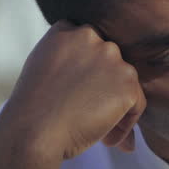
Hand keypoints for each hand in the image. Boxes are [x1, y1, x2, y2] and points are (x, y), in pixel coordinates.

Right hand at [0, 21, 145, 160]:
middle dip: (103, 86)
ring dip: (115, 104)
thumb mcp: (42, 66)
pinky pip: (137, 104)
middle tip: (86, 112)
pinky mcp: (127, 83)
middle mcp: (92, 37)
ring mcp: (112, 58)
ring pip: (125, 82)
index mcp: (67, 31)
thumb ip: (66, 58)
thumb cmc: (32, 108)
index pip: (90, 45)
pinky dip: (126, 123)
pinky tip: (108, 138)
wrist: (34, 131)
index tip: (78, 93)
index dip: (88, 71)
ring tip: (97, 128)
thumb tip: (91, 74)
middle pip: (110, 62)